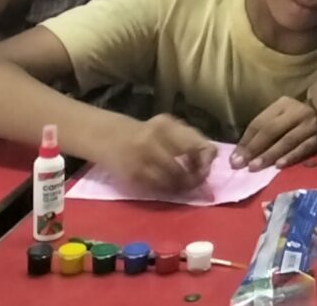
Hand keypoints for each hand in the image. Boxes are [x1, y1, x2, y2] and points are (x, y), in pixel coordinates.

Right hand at [100, 114, 215, 194]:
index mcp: (168, 125)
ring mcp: (140, 159)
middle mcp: (153, 140)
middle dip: (194, 180)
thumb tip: (208, 163)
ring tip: (183, 187)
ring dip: (181, 188)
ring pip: (171, 181)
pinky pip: (156, 188)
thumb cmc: (146, 134)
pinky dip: (166, 191)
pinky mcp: (131, 175)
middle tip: (196, 184)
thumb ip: (189, 141)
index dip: (206, 162)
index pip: (200, 146)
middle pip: (184, 169)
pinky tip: (168, 189)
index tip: (204, 169)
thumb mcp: (168, 129)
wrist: (109, 137)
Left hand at [234, 95, 316, 169]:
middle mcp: (298, 111)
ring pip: (287, 140)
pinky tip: (279, 165)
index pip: (260, 123)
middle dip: (254, 148)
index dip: (245, 141)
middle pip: (271, 130)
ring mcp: (312, 123)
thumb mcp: (282, 119)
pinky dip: (291, 156)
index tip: (234, 159)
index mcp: (283, 104)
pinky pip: (305, 148)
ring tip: (255, 167)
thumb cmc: (299, 123)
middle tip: (241, 165)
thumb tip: (240, 155)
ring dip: (270, 154)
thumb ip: (264, 133)